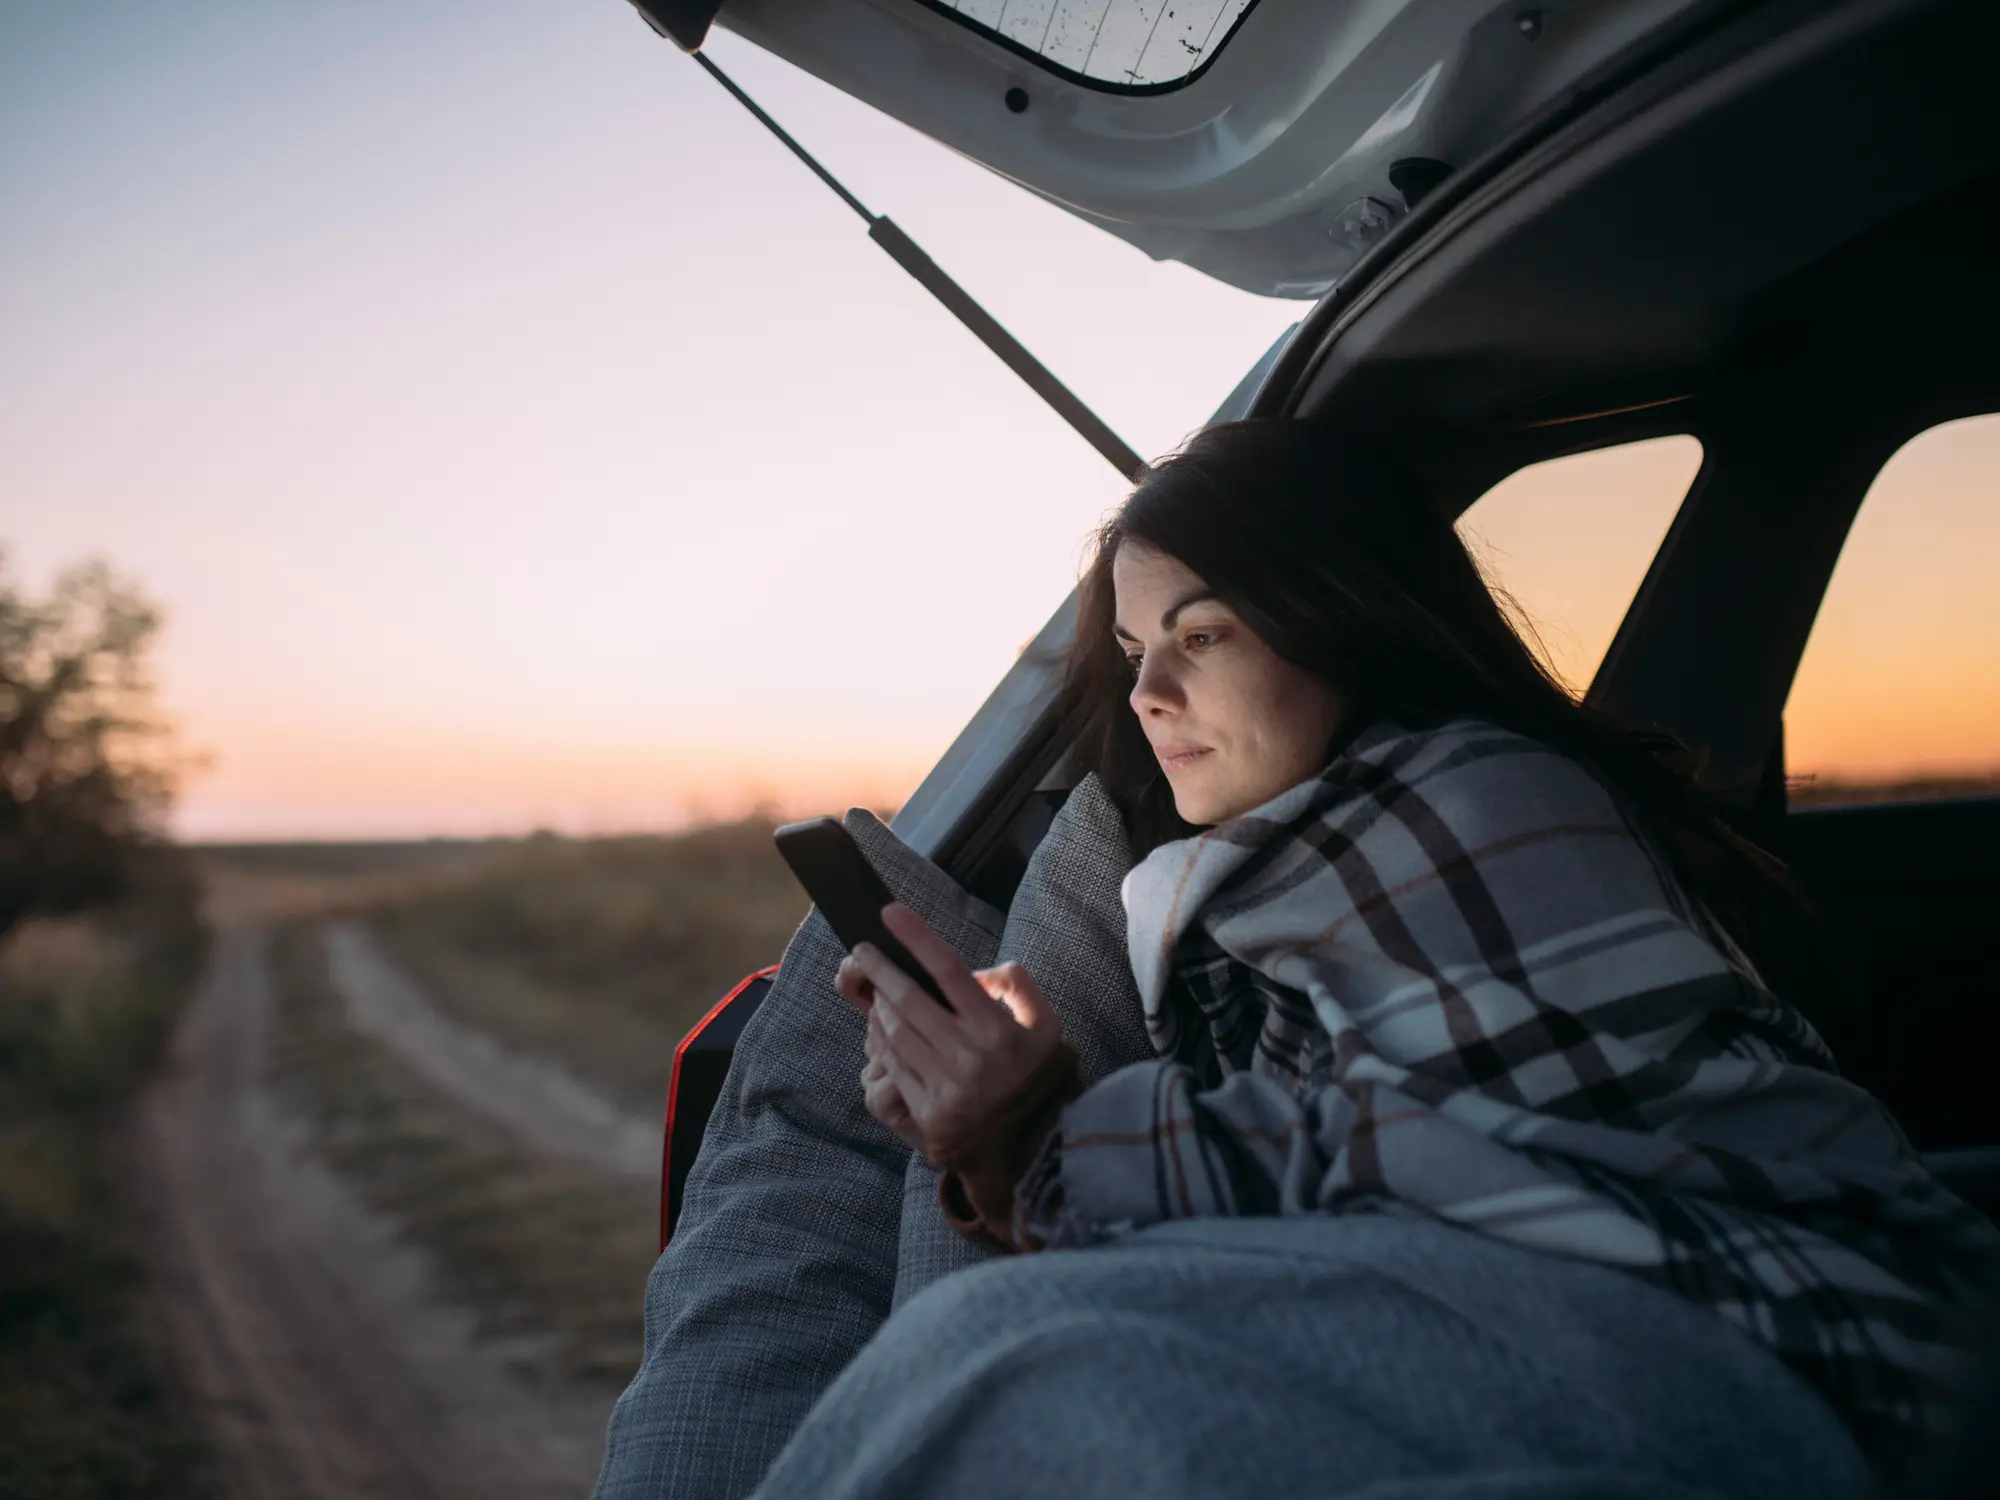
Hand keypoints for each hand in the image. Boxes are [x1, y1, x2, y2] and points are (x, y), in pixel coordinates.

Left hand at [842, 904, 1062, 1161]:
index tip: (890, 912)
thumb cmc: (1030, 1070)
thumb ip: (1017, 986)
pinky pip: (894, 1064)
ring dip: (879, 1005)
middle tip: (863, 948)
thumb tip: (978, 972)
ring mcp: (946, 1086)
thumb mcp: (1044, 1024)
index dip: (917, 937)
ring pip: (896, 1032)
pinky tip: (880, 1025)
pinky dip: (881, 1040)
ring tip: (876, 989)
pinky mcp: (928, 1111)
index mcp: (996, 1029)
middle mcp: (970, 1057)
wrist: (1028, 1140)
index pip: (949, 970)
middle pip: (911, 1000)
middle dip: (880, 968)